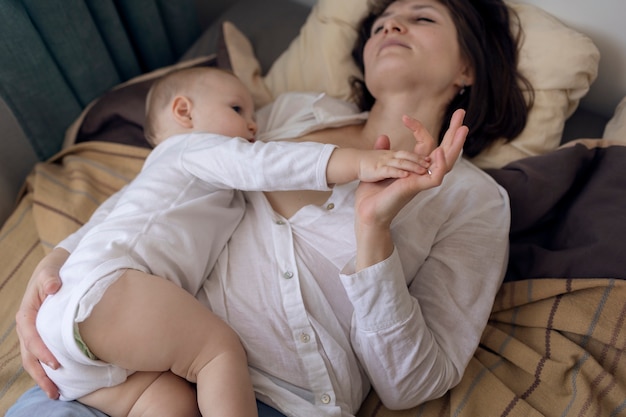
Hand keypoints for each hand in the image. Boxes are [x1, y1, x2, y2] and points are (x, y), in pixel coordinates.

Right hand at [15, 247, 67, 398]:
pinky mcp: (44, 335)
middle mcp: (28, 326)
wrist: (58, 267)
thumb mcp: (51, 269)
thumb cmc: (56, 269)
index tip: (56, 363)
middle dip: (41, 374)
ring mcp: (35, 332)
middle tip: (54, 391)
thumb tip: (53, 287)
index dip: (42, 351)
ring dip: (43, 377)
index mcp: (27, 313)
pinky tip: (60, 381)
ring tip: (55, 394)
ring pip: (34, 359)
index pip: (31, 336)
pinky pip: (43, 355)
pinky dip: (48, 369)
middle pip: (30, 355)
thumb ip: (50, 278)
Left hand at [355, 109, 466, 237]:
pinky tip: (440, 151)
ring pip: (448, 163)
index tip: (405, 118)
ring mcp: (422, 181)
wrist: (366, 212)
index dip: (419, 129)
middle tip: (461, 112)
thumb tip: (383, 136)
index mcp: (415, 167)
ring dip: (456, 146)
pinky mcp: (418, 188)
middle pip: (445, 149)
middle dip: (454, 132)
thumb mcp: (380, 167)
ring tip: (462, 129)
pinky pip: (436, 177)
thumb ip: (385, 152)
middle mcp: (423, 173)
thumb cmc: (372, 194)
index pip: (427, 144)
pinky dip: (440, 165)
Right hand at [356, 148, 430, 182]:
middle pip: (407, 156)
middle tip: (431, 165)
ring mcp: (383, 164)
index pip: (408, 153)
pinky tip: (406, 176)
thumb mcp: (381, 160)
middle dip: (420, 160)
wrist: (351, 165)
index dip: (418, 157)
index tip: (428, 163)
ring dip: (413, 166)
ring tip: (423, 171)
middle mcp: (389, 157)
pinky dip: (398, 173)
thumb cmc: (366, 164)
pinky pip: (389, 171)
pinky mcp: (376, 171)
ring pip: (401, 162)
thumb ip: (392, 156)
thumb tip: (402, 154)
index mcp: (392, 156)